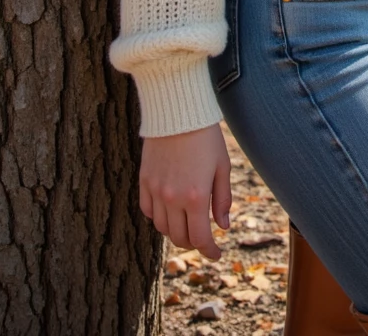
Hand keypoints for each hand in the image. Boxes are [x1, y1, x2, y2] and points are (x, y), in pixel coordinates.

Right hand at [138, 123, 232, 260]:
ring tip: (187, 225)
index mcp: (196, 197)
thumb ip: (222, 199)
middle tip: (203, 239)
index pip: (200, 238)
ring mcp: (155, 191)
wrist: (178, 111)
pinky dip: (158, 218)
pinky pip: (148, 211)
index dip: (209, 251)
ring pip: (162, 228)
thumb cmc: (206, 137)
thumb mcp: (222, 167)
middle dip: (193, 243)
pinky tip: (169, 212)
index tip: (216, 254)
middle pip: (179, 237)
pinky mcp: (144, 181)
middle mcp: (173, 198)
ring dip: (176, 232)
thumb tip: (223, 227)